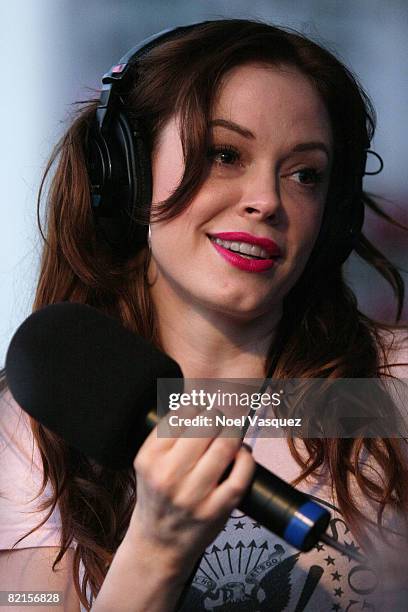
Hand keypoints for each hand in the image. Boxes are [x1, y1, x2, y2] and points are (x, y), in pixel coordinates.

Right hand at [126, 410, 254, 579]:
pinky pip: (240, 476)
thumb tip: (201, 401)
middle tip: (220, 421)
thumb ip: (169, 433)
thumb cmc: (158, 495)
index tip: (204, 410)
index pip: (182, 414)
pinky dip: (246, 459)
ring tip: (232, 434)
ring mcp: (192, 496)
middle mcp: (168, 476)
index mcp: (150, 458)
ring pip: (224, 447)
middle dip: (218, 418)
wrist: (158, 543)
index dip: (199, 407)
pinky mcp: (215, 511)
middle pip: (206, 426)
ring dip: (234, 434)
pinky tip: (242, 456)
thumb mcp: (149, 462)